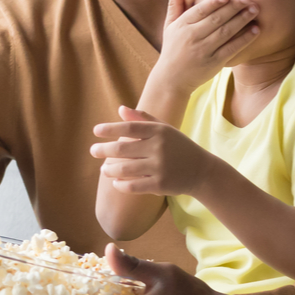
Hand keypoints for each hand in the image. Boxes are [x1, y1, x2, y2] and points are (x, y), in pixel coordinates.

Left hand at [92, 106, 224, 196]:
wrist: (201, 170)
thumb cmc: (179, 147)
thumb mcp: (165, 129)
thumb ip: (143, 119)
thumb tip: (120, 109)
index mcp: (159, 131)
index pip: (129, 128)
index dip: (110, 129)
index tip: (96, 131)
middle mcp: (159, 147)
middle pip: (123, 149)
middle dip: (104, 150)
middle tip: (93, 151)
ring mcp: (159, 167)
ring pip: (125, 169)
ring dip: (110, 169)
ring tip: (103, 169)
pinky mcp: (160, 184)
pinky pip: (134, 186)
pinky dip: (121, 185)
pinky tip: (115, 182)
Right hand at [152, 0, 258, 96]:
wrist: (171, 79)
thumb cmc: (172, 48)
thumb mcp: (170, 25)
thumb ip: (175, 3)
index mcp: (182, 25)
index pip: (200, 11)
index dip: (213, 3)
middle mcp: (192, 37)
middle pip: (216, 20)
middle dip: (233, 7)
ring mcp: (204, 51)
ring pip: (226, 32)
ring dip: (242, 20)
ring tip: (255, 9)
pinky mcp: (215, 63)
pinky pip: (232, 49)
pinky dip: (244, 39)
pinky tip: (255, 29)